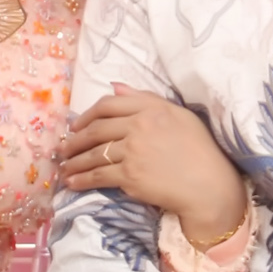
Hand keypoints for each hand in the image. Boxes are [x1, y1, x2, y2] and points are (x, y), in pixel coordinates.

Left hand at [59, 86, 246, 245]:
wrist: (209, 185)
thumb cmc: (200, 150)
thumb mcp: (179, 115)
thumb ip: (145, 98)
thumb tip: (114, 86)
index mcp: (151, 108)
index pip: (109, 105)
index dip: (87, 115)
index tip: (77, 125)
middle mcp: (139, 126)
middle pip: (96, 130)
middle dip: (74, 140)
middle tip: (63, 148)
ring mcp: (132, 151)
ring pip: (94, 153)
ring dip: (74, 161)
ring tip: (64, 167)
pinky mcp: (130, 175)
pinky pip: (98, 175)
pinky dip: (81, 180)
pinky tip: (72, 183)